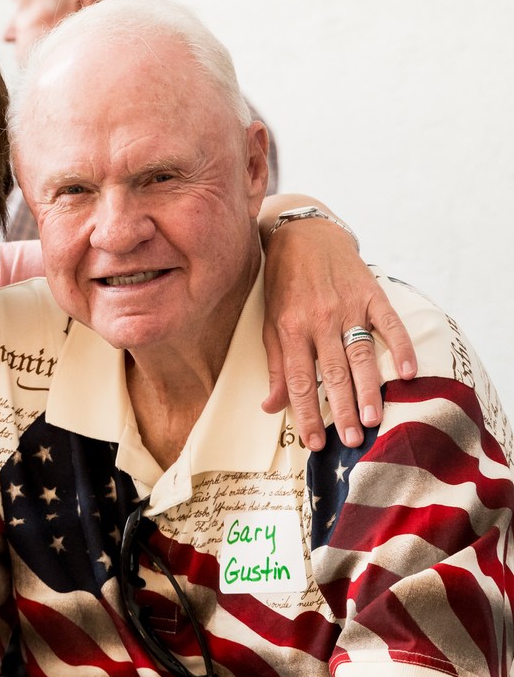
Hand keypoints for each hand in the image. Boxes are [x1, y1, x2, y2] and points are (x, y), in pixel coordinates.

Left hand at [261, 219, 415, 450]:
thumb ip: (274, 365)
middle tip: (351, 439)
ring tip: (374, 418)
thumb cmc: (284, 283)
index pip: (298, 381)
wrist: (305, 233)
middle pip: (332, 373)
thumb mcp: (270, 322)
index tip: (314, 443)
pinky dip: (400, 347)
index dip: (305, 414)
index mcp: (290, 328)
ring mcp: (347, 305)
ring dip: (368, 388)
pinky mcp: (371, 293)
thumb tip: (270, 406)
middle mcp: (319, 319)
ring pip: (360, 353)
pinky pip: (389, 323)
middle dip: (342, 409)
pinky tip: (406, 372)